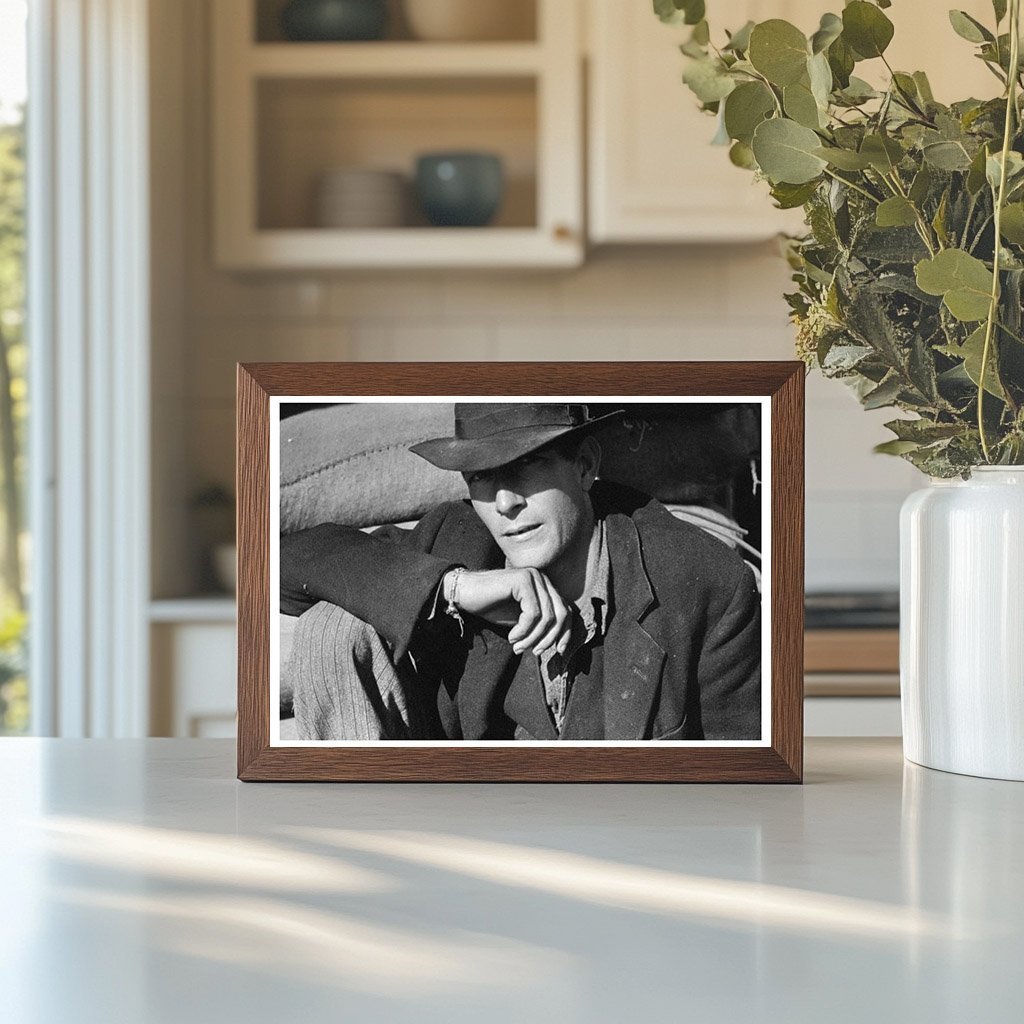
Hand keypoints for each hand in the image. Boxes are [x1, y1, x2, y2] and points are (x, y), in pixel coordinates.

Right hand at [445, 568, 571, 655]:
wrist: (464, 593)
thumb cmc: (491, 606)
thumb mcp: (522, 620)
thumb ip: (540, 625)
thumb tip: (561, 644)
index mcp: (544, 587)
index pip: (566, 611)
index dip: (566, 633)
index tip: (559, 652)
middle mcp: (542, 579)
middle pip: (560, 614)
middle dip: (549, 638)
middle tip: (534, 652)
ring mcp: (533, 577)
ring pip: (547, 616)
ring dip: (533, 637)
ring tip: (518, 646)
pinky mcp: (522, 580)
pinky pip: (533, 613)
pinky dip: (524, 630)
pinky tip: (512, 636)